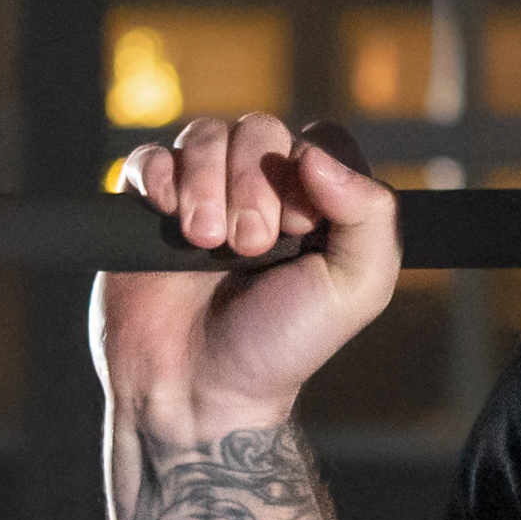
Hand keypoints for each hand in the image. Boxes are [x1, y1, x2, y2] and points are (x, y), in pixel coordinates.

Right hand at [95, 116, 399, 452]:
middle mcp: (259, 190)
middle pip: (257, 130)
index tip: (300, 230)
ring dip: (205, 186)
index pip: (320, 140)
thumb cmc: (280, 346)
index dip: (309, 173)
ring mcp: (202, 194)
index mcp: (315, 202)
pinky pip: (148, 157)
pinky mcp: (148, 207)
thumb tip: (316, 153)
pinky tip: (165, 213)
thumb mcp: (356, 289)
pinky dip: (157, 176)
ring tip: (206, 244)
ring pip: (203, 135)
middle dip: (252, 187)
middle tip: (249, 250)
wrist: (198, 390)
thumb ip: (372, 216)